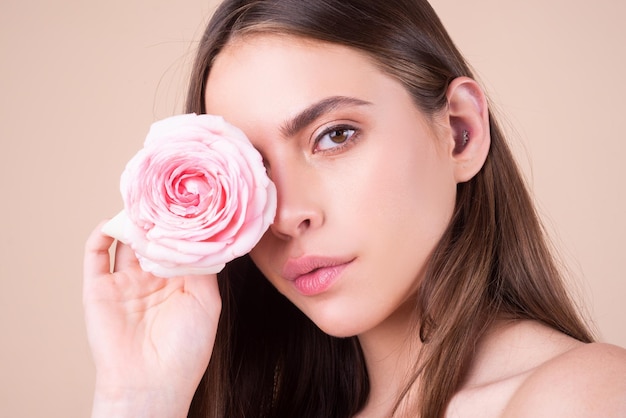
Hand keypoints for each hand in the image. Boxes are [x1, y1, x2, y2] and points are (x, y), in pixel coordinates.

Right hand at [83, 221, 221, 416]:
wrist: (150, 383)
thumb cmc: (185, 350)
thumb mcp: (205, 303)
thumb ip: (201, 268)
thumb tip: (198, 236)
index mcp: (178, 283)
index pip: (178, 245)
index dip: (180, 226)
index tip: (187, 202)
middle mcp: (151, 279)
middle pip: (151, 239)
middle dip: (156, 219)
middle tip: (162, 194)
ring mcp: (125, 283)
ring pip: (125, 243)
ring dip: (131, 223)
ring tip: (140, 204)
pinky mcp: (99, 289)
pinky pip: (95, 256)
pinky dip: (100, 235)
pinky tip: (112, 223)